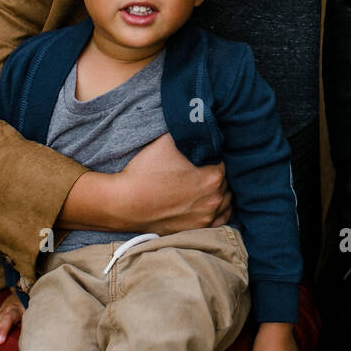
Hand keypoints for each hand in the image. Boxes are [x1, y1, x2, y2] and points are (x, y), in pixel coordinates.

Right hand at [59, 133, 230, 232]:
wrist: (124, 203)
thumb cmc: (144, 171)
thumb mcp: (168, 141)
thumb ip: (190, 131)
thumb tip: (203, 122)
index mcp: (213, 174)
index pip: (225, 159)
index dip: (215, 155)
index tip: (205, 154)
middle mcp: (215, 197)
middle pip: (226, 179)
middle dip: (216, 172)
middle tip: (202, 167)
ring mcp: (207, 216)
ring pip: (225, 199)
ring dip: (220, 190)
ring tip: (205, 183)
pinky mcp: (198, 229)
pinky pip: (220, 218)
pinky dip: (219, 209)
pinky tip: (211, 201)